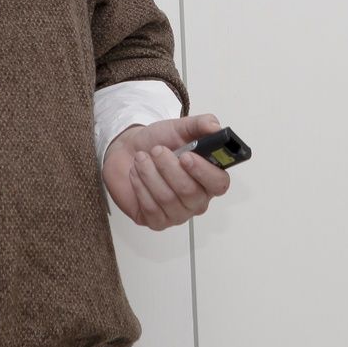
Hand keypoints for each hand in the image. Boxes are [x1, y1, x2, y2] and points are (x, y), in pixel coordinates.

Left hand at [103, 114, 231, 230]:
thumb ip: (201, 124)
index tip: (186, 156)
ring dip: (151, 174)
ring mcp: (178, 213)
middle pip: (190, 193)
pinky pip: (151, 209)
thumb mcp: (179, 127)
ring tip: (141, 158)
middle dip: (169, 168)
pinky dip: (140, 186)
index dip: (204, 172)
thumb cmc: (157, 143)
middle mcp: (197, 199)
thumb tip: (216, 127)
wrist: (128, 152)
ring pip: (168, 199)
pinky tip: (136, 174)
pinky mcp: (157, 222)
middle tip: (157, 150)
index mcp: (209, 177)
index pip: (219, 183)